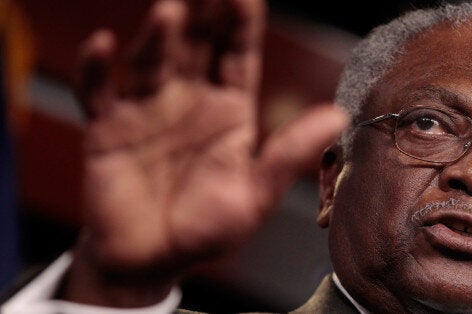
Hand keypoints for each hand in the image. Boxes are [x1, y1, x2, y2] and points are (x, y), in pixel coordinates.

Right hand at [61, 0, 346, 306]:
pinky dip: (96, 70)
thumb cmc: (206, 229)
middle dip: (203, 13)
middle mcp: (189, 100)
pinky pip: (99, 92)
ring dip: (158, 37)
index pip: (238, 56)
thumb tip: (338, 116)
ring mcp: (147, 109)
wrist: (151, 261)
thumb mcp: (255, 194)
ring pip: (151, 61)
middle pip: (196, 45)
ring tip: (170, 11)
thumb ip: (289, 154)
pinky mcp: (108, 127)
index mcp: (229, 110)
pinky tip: (103, 47)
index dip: (243, 25)